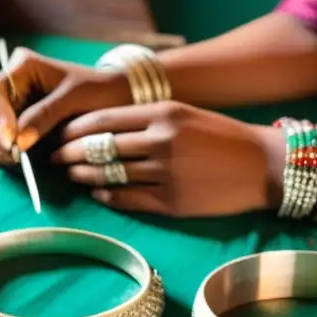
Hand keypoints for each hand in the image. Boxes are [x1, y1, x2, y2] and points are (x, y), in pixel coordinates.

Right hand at [0, 47, 130, 164]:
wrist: (116, 98)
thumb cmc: (98, 89)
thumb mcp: (74, 98)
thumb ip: (45, 115)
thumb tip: (18, 141)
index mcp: (22, 67)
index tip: (12, 140)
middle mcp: (11, 84)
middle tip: (14, 157)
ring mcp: (12, 106)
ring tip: (20, 162)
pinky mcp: (17, 126)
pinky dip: (5, 154)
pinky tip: (20, 162)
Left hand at [51, 101, 284, 216]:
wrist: (263, 165)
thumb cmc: (221, 136)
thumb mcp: (185, 114)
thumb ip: (144, 118)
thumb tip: (100, 128)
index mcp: (164, 113)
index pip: (102, 120)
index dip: (73, 129)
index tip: (57, 134)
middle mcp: (162, 142)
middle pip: (99, 148)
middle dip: (68, 154)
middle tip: (53, 158)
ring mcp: (167, 174)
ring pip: (109, 175)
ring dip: (83, 176)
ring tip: (71, 175)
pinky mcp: (173, 203)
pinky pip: (128, 200)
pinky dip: (107, 196)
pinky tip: (98, 192)